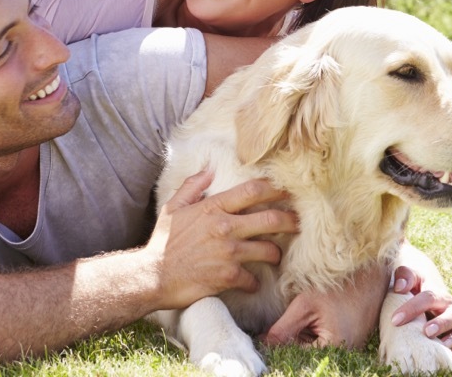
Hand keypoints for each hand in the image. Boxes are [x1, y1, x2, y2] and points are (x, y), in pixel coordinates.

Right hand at [146, 172, 296, 309]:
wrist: (152, 276)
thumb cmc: (162, 242)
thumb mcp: (173, 208)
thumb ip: (192, 186)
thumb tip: (208, 169)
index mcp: (213, 207)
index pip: (253, 190)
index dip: (275, 188)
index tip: (288, 190)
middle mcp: (225, 227)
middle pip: (271, 219)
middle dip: (291, 220)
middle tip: (299, 222)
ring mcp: (229, 252)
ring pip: (269, 250)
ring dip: (276, 253)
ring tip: (276, 255)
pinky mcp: (228, 277)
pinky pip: (254, 278)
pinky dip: (255, 282)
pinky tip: (252, 282)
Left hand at [262, 261, 388, 348]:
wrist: (371, 271)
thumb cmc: (339, 284)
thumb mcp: (305, 305)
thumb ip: (283, 329)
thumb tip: (263, 345)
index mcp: (334, 348)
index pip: (296, 356)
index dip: (279, 347)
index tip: (263, 336)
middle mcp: (345, 353)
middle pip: (306, 355)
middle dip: (292, 341)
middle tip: (283, 323)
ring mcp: (350, 348)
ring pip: (315, 349)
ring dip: (304, 337)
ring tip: (306, 315)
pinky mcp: (352, 340)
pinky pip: (326, 342)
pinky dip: (316, 332)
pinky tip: (316, 317)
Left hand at [389, 266, 451, 348]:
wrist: (427, 297)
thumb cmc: (414, 289)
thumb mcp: (411, 279)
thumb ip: (405, 276)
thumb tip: (400, 287)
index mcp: (436, 293)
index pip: (427, 298)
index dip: (412, 308)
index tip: (395, 320)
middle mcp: (449, 306)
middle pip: (450, 314)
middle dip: (440, 323)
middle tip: (427, 332)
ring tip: (441, 344)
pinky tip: (447, 349)